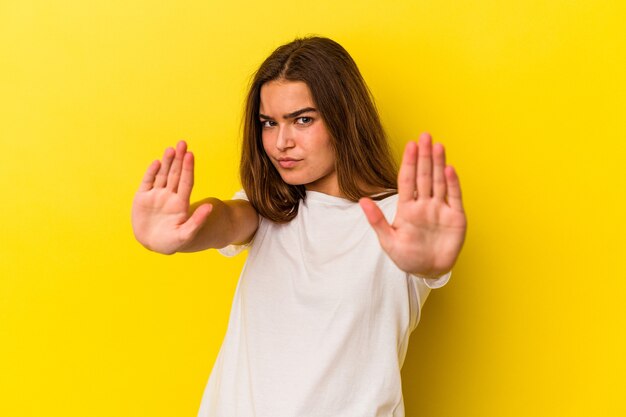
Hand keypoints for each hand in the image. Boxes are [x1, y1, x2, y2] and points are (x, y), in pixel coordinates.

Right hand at [131, 141, 211, 253]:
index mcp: (181, 203)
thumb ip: (197, 221)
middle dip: (179, 159)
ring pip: (162, 175)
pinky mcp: (142, 197)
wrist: (152, 245)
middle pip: (175, 174)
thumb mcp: (186, 235)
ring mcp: (156, 196)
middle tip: (182, 143)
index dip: (188, 168)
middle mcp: (169, 196)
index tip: (190, 155)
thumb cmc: (171, 242)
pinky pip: (147, 182)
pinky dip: (151, 173)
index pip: (186, 182)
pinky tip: (156, 163)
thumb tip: (210, 207)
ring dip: (166, 162)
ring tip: (171, 149)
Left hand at [359, 133, 466, 277]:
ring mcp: (440, 209)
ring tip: (438, 146)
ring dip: (439, 164)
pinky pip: (454, 197)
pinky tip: (450, 169)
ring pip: (439, 182)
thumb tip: (362, 201)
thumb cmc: (407, 257)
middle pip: (425, 176)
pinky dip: (453, 184)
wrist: (428, 271)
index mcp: (407, 207)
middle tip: (425, 136)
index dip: (409, 162)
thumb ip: (377, 220)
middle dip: (424, 156)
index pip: (407, 180)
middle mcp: (425, 204)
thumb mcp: (388, 240)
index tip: (410, 145)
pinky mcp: (456, 217)